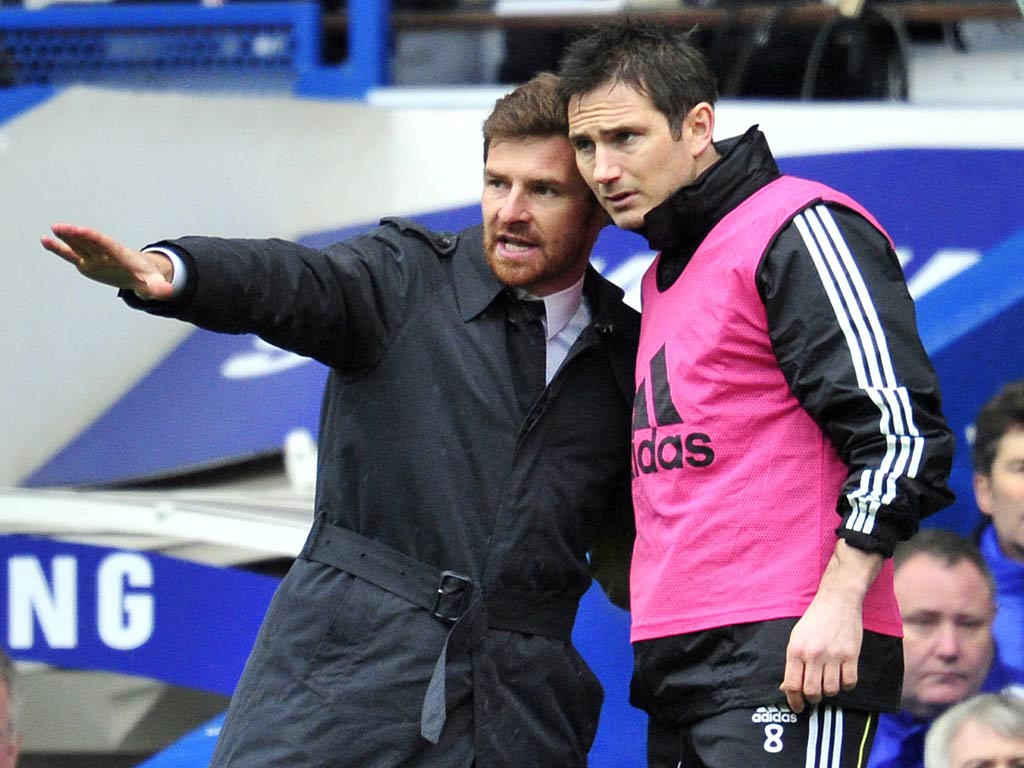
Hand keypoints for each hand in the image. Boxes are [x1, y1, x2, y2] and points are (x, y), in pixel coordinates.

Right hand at [41, 223, 175, 299]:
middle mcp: (106, 254)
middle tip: (63, 227)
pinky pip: (71, 255)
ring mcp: (95, 257)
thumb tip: (171, 292)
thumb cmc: (148, 277)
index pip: (107, 245)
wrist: (143, 274)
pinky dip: (59, 248)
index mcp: (121, 256)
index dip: (94, 238)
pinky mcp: (87, 263)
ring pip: (80, 245)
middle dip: (78, 235)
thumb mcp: (155, 283)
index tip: (82, 230)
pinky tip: (45, 240)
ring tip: (54, 228)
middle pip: (90, 243)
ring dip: (67, 238)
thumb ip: (160, 288)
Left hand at [779, 541, 882, 712]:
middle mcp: (813, 654)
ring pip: (832, 690)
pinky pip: (850, 683)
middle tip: (815, 694)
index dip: (794, 700)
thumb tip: (788, 689)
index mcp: (796, 650)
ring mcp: (833, 655)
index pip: (792, 685)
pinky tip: (842, 676)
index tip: (798, 707)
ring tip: (828, 682)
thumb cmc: (814, 621)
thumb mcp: (796, 638)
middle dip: (812, 698)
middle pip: (812, 692)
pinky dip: (846, 685)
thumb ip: (793, 663)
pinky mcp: (851, 654)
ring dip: (830, 691)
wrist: (837, 600)